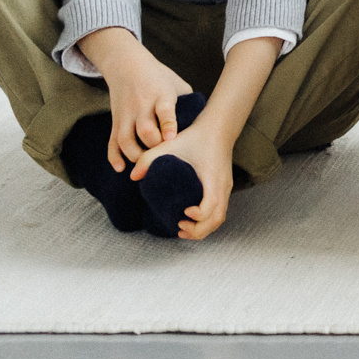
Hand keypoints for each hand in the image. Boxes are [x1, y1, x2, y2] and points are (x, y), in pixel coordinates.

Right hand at [82, 28, 192, 171]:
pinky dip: (114, 156)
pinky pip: (112, 141)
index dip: (168, 125)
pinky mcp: (116, 121)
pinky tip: (121, 168)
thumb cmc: (159, 77)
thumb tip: (204, 128)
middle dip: (154, 147)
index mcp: (161, 94)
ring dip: (136, 155)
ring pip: (126, 139)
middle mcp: (142, 105)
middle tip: (165, 157)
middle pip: (145, 130)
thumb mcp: (177, 84)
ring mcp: (126, 114)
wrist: (128, 65)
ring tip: (147, 165)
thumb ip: (189, 105)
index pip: (164, 110)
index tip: (171, 138)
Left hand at [132, 119, 234, 239]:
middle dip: (198, 230)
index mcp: (212, 178)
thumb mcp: (170, 145)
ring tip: (182, 229)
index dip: (198, 216)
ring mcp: (226, 189)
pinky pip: (219, 213)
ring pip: (219, 219)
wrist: (218, 128)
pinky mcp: (224, 189)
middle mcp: (222, 186)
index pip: (211, 205)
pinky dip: (207, 222)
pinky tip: (191, 221)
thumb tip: (133, 176)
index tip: (184, 213)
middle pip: (216, 219)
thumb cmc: (194, 137)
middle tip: (178, 227)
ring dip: (202, 229)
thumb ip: (149, 159)